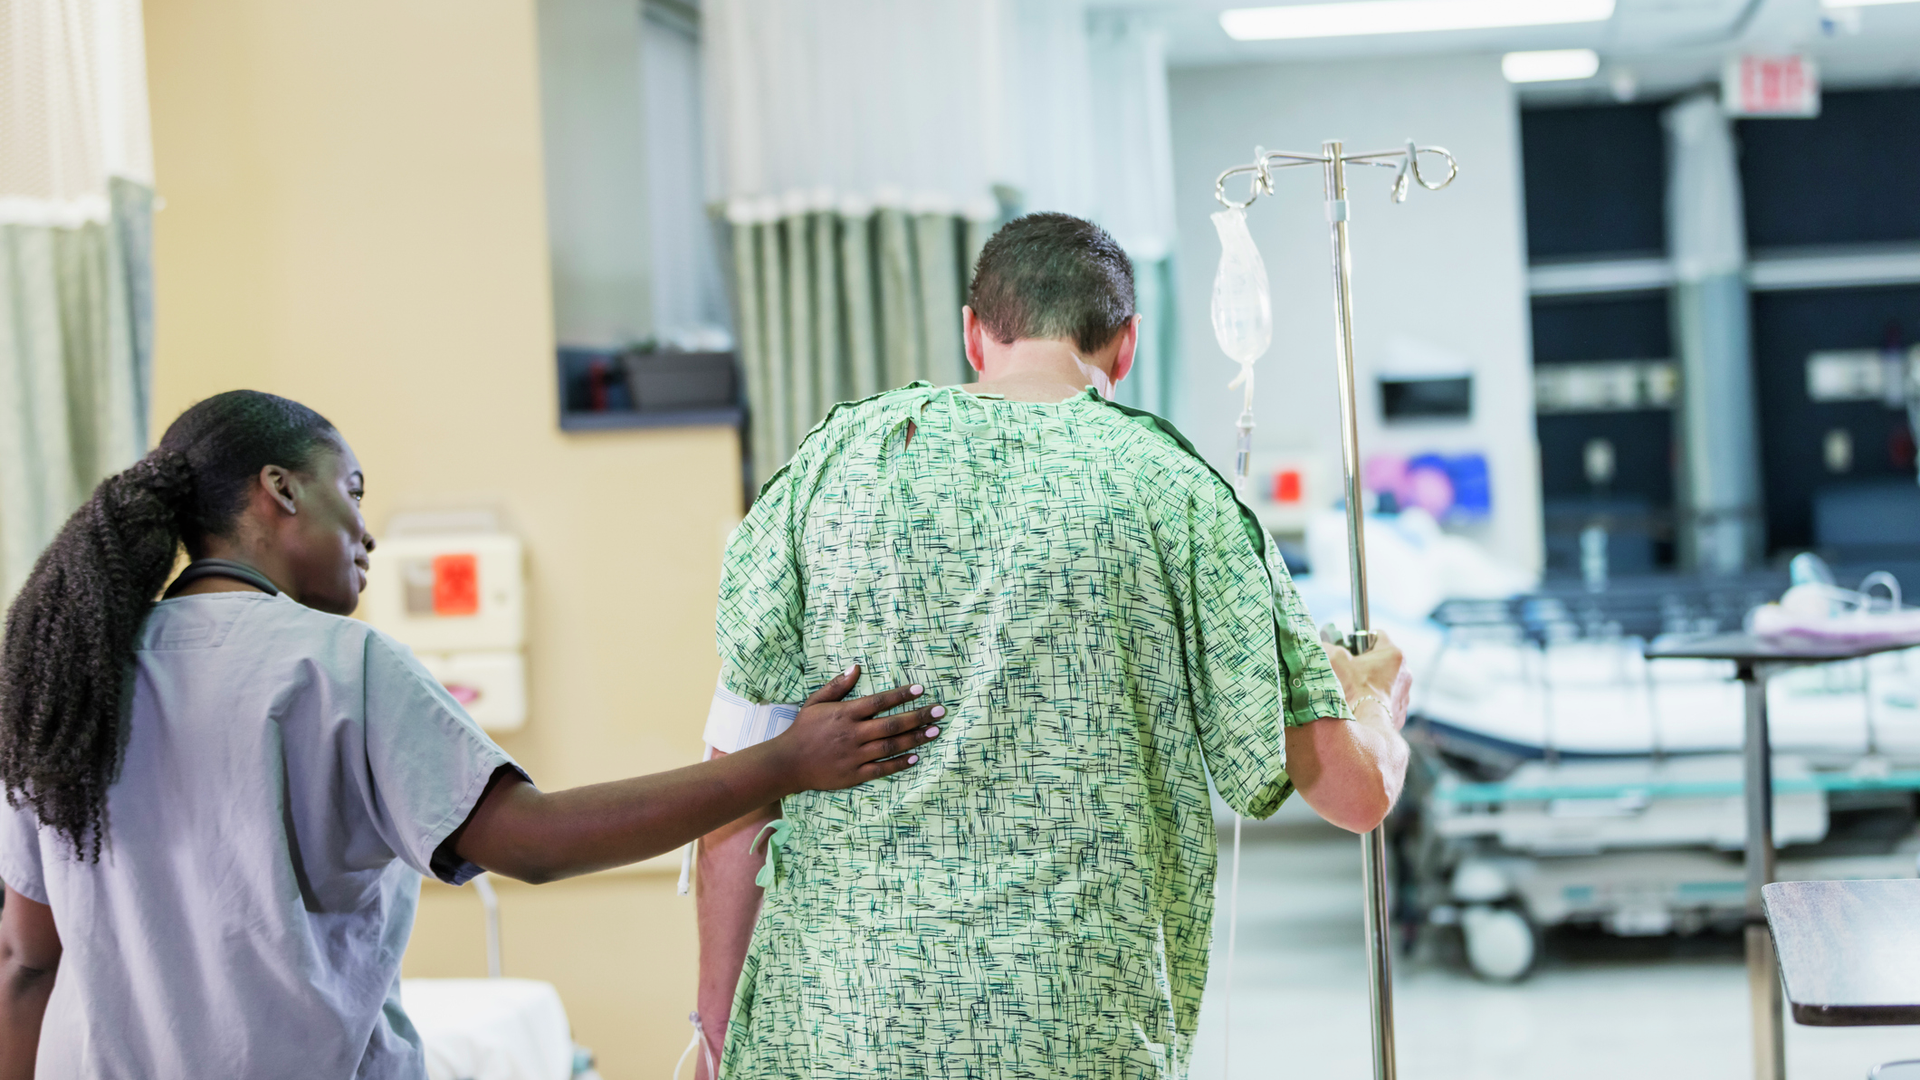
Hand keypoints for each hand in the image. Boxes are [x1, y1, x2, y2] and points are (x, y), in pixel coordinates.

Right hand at [769, 665, 943, 793]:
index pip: (878, 701)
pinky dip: (899, 763)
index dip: (901, 694)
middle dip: (918, 716)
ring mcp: (854, 756)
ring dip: (915, 738)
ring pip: (890, 746)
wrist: (787, 763)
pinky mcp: (854, 774)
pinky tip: (915, 757)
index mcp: (845, 714)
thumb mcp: (815, 702)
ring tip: (934, 731)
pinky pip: (881, 768)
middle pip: (891, 724)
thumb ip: (837, 686)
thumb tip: (856, 667)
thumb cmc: (803, 730)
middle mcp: (853, 734)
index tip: (920, 689)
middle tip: (939, 711)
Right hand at [1323, 631, 1410, 730]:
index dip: (1359, 639)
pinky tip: (1359, 706)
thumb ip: (1329, 647)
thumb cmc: (1351, 690)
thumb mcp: (1334, 660)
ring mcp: (1404, 694)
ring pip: (1384, 681)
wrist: (1363, 725)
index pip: (1376, 635)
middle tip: (1347, 670)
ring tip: (1351, 691)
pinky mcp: (1400, 713)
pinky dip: (1374, 701)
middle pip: (1381, 660)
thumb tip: (1324, 647)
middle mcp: (1404, 673)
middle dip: (1364, 663)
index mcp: (1393, 654)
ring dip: (1370, 683)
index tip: (1348, 648)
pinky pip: (1385, 701)